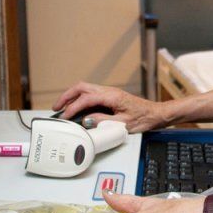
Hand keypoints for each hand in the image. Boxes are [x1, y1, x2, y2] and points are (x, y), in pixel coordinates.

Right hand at [53, 82, 169, 132]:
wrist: (155, 114)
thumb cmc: (143, 119)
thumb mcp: (123, 124)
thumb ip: (103, 121)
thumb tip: (87, 120)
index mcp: (112, 96)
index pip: (86, 99)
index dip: (73, 108)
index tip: (65, 116)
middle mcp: (109, 91)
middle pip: (81, 87)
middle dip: (67, 96)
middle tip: (56, 107)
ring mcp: (109, 93)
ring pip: (85, 89)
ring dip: (72, 96)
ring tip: (62, 107)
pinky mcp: (110, 97)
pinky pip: (90, 94)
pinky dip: (79, 99)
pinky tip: (76, 108)